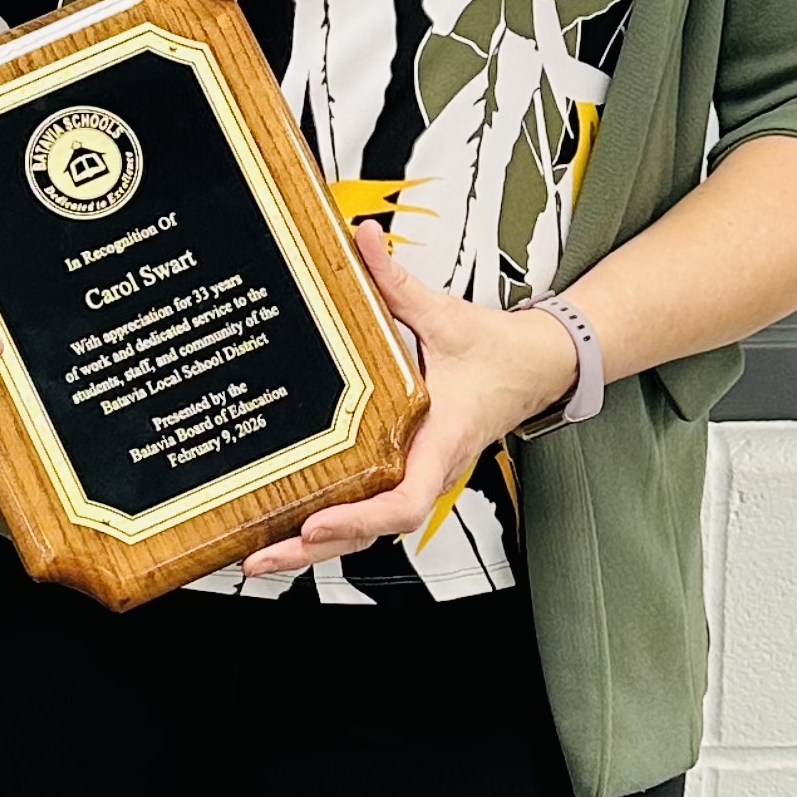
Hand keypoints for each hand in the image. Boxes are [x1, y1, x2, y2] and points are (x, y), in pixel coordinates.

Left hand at [238, 225, 579, 573]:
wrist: (538, 366)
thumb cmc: (498, 351)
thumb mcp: (445, 314)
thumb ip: (396, 280)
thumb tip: (362, 239)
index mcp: (441, 440)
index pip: (405, 499)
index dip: (360, 517)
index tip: (317, 522)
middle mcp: (428, 469)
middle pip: (370, 530)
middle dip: (314, 549)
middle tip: (261, 557)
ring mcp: (417, 477)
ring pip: (366, 530)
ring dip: (314, 548)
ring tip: (258, 557)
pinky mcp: (407, 474)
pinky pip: (367, 512)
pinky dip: (329, 529)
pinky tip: (285, 533)